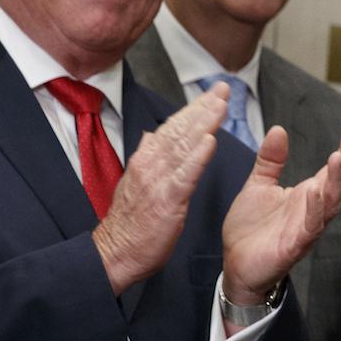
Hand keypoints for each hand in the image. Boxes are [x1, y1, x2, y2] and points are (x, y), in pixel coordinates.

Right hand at [94, 84, 225, 293]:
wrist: (116, 252)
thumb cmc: (131, 223)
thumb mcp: (136, 183)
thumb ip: (146, 158)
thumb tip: (150, 136)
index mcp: (146, 159)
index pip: (172, 128)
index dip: (194, 109)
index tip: (213, 95)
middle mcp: (150, 164)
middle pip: (180, 129)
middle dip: (203, 107)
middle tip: (224, 89)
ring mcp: (157, 180)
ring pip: (183, 145)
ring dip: (204, 123)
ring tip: (221, 105)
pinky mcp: (166, 200)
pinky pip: (184, 175)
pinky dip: (197, 157)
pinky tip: (210, 142)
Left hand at [222, 123, 340, 312]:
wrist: (235, 263)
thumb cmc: (251, 228)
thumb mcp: (258, 185)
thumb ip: (270, 160)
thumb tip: (278, 129)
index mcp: (307, 196)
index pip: (332, 172)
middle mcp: (312, 212)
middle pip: (338, 185)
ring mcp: (306, 230)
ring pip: (329, 205)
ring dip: (335, 182)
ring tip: (337, 158)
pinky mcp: (293, 247)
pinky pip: (309, 228)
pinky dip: (315, 210)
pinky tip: (315, 191)